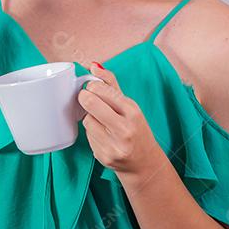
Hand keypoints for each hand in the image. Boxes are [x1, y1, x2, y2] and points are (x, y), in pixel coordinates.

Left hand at [78, 62, 164, 177]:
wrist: (143, 163)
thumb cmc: (136, 129)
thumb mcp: (130, 106)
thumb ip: (111, 84)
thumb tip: (93, 65)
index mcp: (133, 112)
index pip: (102, 90)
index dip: (93, 86)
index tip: (93, 87)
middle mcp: (124, 129)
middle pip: (90, 103)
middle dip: (85, 97)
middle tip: (86, 97)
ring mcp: (113, 145)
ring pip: (87, 120)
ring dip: (90, 118)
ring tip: (102, 121)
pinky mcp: (103, 157)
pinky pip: (88, 137)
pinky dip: (92, 133)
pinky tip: (104, 136)